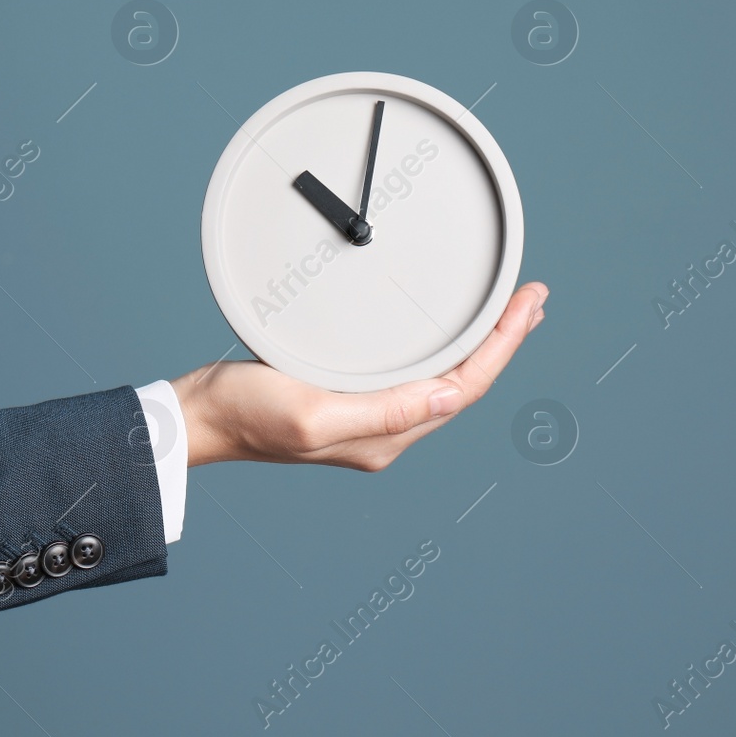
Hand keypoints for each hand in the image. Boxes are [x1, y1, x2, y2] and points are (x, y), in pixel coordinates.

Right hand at [171, 282, 547, 469]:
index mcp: (386, 437)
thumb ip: (383, 411)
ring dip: (479, 342)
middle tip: (533, 298)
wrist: (202, 415)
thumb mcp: (313, 413)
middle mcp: (386, 431)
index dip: (504, 346)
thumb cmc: (246, 414)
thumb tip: (448, 398)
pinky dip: (444, 344)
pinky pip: (415, 371)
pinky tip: (448, 328)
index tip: (530, 304)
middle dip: (503, 340)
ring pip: (443, 376)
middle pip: (463, 382)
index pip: (464, 389)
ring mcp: (369, 415)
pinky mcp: (350, 397)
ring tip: (507, 310)